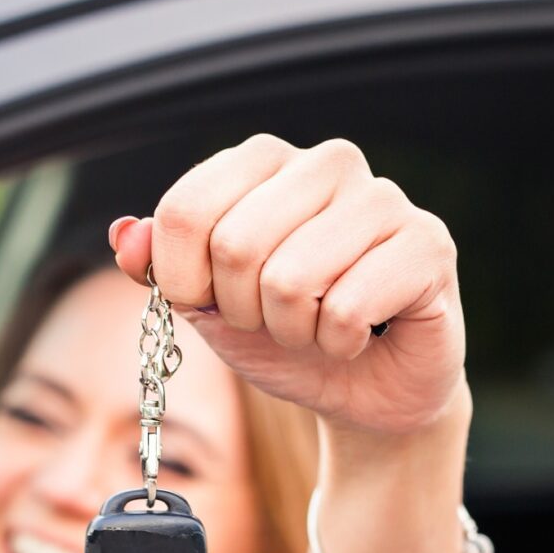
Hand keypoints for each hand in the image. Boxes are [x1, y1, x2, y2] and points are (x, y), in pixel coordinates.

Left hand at [108, 135, 467, 437]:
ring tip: (317, 327)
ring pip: (291, 278)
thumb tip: (125, 237)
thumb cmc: (285, 337)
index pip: (186, 210)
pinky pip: (346, 307)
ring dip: (293, 330)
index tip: (212, 302)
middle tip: (274, 320)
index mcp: (265, 160)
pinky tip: (358, 336)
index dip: (184, 280)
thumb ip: (160, 268)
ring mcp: (384, 198)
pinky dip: (338, 344)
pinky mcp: (429, 244)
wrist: (364, 391)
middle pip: (235, 244)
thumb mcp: (206, 305)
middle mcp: (327, 162)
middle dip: (243, 311)